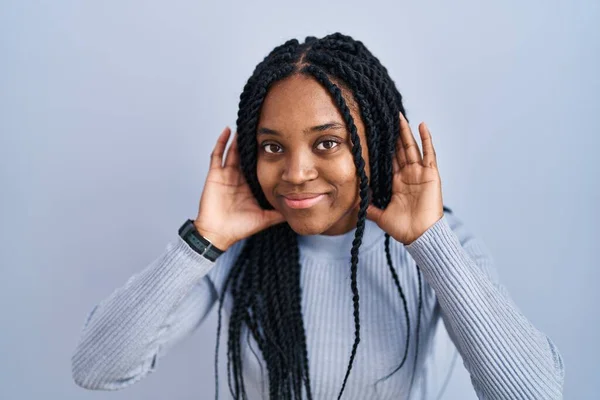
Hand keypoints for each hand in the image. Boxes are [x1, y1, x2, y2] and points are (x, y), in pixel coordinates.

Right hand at [194, 127, 284, 250]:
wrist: (219, 235)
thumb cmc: (239, 228)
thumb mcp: (265, 218)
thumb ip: (279, 214)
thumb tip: (298, 210)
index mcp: (249, 186)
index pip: (259, 166)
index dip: (265, 156)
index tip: (276, 144)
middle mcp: (238, 178)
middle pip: (246, 156)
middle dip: (253, 144)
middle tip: (263, 128)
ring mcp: (226, 175)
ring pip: (233, 152)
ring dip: (239, 139)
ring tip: (247, 124)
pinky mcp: (215, 175)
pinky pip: (217, 155)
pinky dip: (221, 142)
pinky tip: (228, 130)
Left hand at [366, 112, 443, 244]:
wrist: (420, 235)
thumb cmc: (403, 228)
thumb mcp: (381, 216)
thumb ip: (370, 208)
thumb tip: (354, 204)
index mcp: (397, 182)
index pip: (388, 160)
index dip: (383, 147)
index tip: (376, 133)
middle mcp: (408, 175)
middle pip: (399, 150)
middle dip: (393, 135)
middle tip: (385, 117)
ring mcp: (420, 173)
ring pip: (411, 147)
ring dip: (406, 132)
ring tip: (399, 116)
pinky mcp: (431, 174)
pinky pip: (429, 153)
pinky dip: (426, 139)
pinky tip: (421, 125)